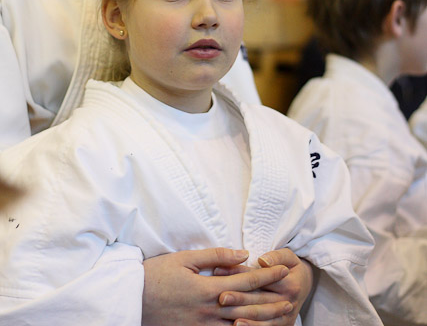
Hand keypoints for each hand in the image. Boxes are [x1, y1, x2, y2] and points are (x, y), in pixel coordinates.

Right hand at [142, 247, 289, 325]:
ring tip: (281, 317)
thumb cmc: (156, 275)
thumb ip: (215, 256)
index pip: (246, 282)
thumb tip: (243, 254)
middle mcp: (210, 311)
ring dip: (263, 321)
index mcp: (208, 288)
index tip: (284, 269)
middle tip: (292, 298)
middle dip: (272, 302)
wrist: (131, 301)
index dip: (268, 276)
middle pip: (249, 307)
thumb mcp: (184, 258)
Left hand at [215, 248, 313, 325]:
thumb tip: (263, 261)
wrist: (304, 285)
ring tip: (225, 313)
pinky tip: (237, 325)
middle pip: (259, 299)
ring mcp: (286, 317)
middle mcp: (288, 302)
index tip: (220, 271)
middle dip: (238, 298)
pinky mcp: (283, 325)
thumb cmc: (291, 266)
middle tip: (220, 297)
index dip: (240, 275)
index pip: (261, 278)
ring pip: (261, 316)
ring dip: (242, 315)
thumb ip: (276, 256)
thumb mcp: (288, 256)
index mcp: (290, 284)